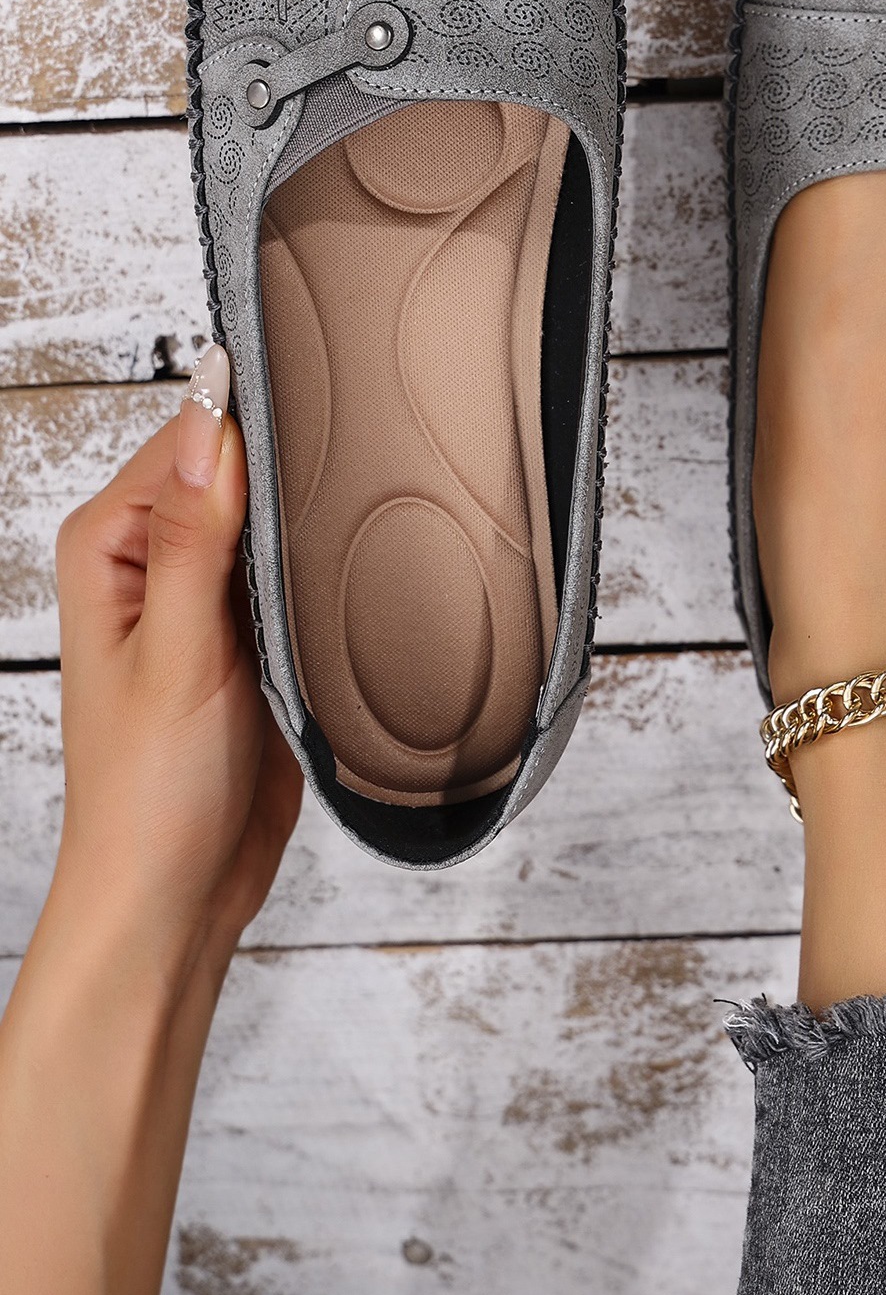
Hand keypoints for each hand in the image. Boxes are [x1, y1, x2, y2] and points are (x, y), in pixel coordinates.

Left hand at [54, 344, 302, 980]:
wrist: (178, 892)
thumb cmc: (147, 791)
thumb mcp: (176, 653)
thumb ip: (198, 537)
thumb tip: (209, 423)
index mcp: (111, 547)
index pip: (190, 439)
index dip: (252, 419)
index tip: (321, 402)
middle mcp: (156, 564)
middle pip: (236, 471)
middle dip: (292, 470)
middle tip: (358, 466)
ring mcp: (208, 600)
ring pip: (274, 521)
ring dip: (313, 524)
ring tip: (364, 518)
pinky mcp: (254, 638)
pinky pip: (297, 576)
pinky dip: (325, 572)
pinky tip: (357, 571)